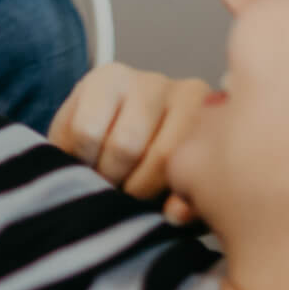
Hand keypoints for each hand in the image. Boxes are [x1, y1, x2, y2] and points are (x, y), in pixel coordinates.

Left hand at [47, 61, 211, 223]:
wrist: (156, 135)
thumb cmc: (107, 140)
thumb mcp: (76, 140)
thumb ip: (70, 155)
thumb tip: (80, 183)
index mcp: (109, 78)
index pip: (85, 131)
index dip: (83, 164)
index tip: (88, 172)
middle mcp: (152, 82)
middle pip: (125, 146)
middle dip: (115, 180)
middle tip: (115, 189)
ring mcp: (190, 102)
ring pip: (164, 160)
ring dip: (146, 192)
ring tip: (137, 196)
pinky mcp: (218, 131)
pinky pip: (199, 172)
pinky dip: (184, 202)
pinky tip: (172, 211)